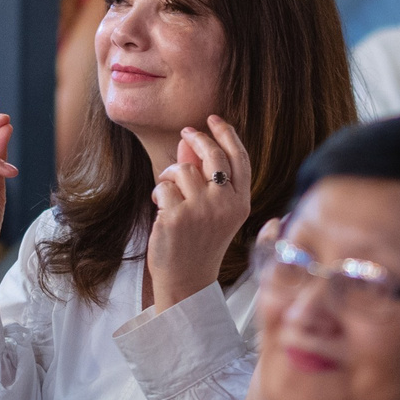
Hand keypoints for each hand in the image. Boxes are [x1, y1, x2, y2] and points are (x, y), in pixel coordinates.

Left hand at [146, 115, 253, 309]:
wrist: (186, 279)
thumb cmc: (199, 243)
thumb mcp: (211, 210)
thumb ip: (204, 176)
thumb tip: (188, 141)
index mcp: (241, 203)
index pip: (239, 159)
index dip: (227, 135)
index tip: (213, 120)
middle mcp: (226, 204)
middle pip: (213, 155)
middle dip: (198, 138)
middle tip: (186, 133)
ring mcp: (202, 209)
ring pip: (183, 170)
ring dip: (170, 176)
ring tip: (169, 194)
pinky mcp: (177, 215)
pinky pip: (163, 186)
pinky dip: (158, 193)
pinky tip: (162, 210)